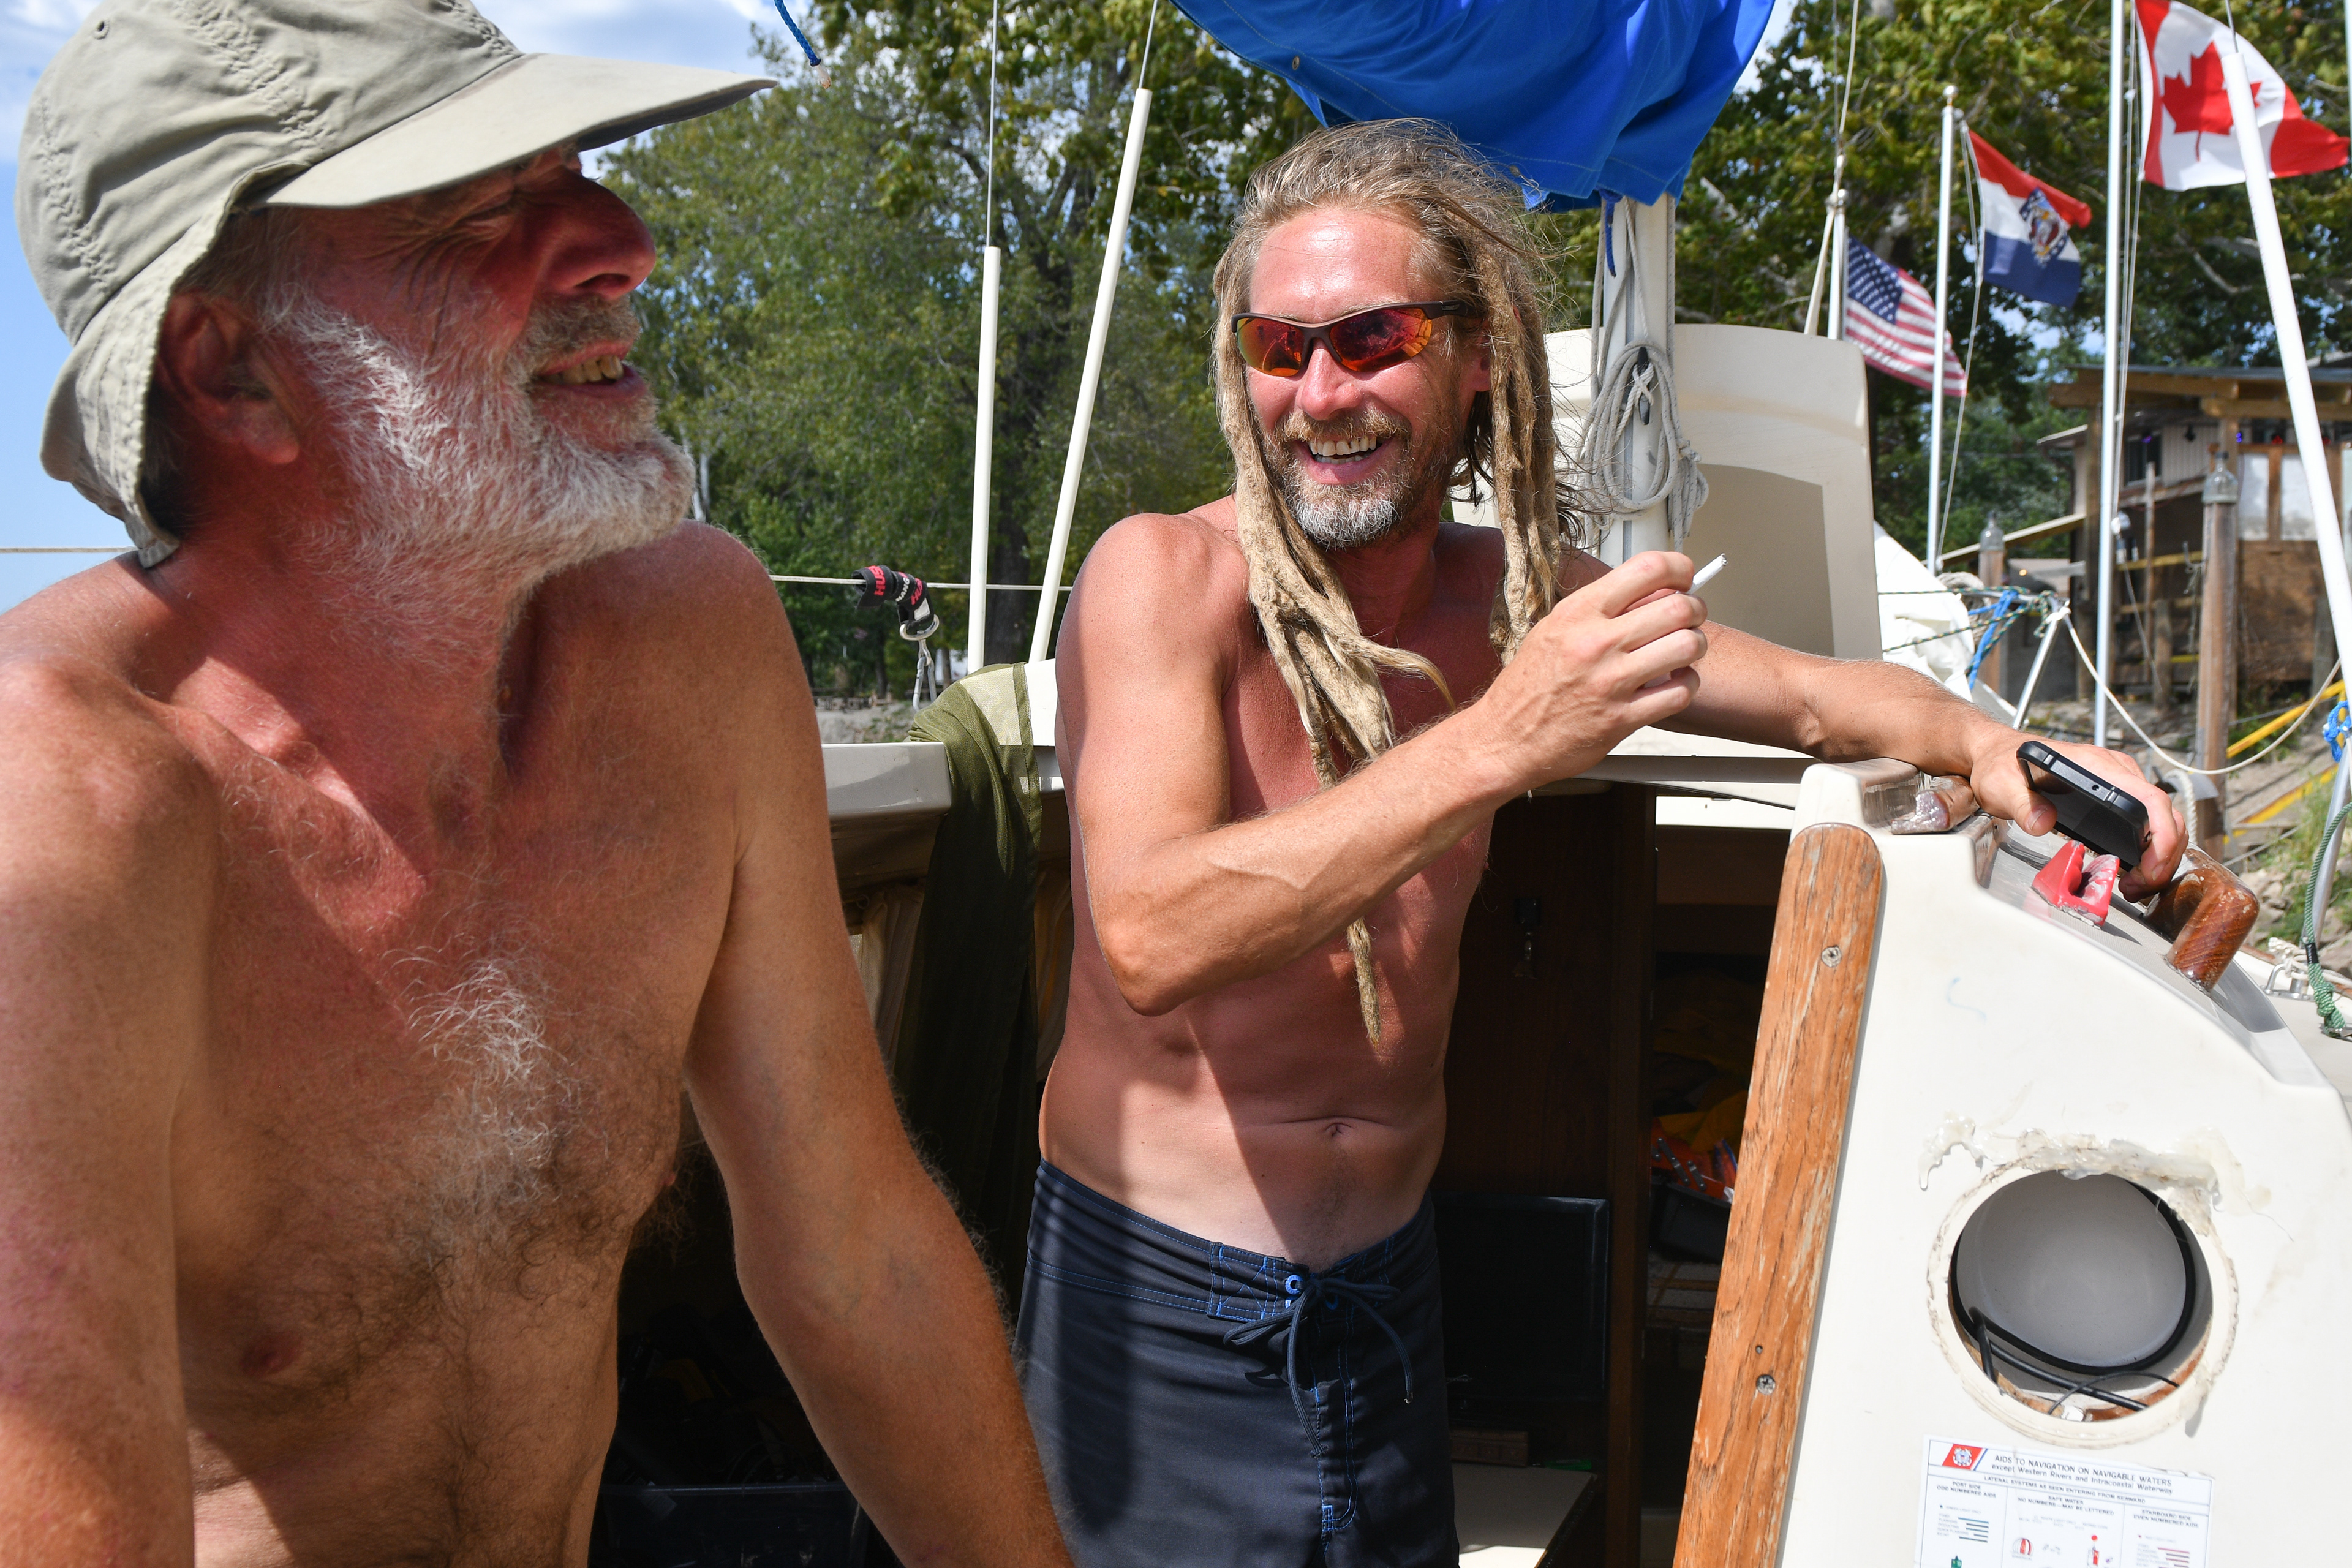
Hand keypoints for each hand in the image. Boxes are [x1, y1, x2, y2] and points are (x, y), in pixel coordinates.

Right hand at [1474, 551, 1708, 788]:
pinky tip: (1675, 684)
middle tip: (1691, 617)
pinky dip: (1688, 685)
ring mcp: (1610, 682)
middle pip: (1677, 607)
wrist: (1504, 739)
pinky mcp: (1621, 719)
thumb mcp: (1554, 631)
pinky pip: (1680, 693)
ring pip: (1687, 647)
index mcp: (1578, 613)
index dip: (1679, 567)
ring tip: (1684, 651)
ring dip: (1695, 647)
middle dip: (1696, 609)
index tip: (1685, 576)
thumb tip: (1650, 592)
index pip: (1647, 569)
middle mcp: (1595, 643)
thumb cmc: (1528, 687)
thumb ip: (1599, 610)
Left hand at [1964, 731, 2185, 898]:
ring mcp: (2119, 782)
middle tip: (2141, 885)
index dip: (2162, 835)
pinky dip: (2150, 848)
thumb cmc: (2004, 764)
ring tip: (2136, 884)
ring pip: (2161, 820)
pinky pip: (2146, 821)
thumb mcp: (2003, 785)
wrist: (2000, 754)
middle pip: (2164, 814)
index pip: (2149, 799)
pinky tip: (2132, 868)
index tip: (2153, 867)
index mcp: (2096, 767)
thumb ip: (2022, 803)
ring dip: (2159, 855)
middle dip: (2164, 855)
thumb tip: (2042, 822)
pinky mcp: (2115, 796)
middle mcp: (2116, 771)